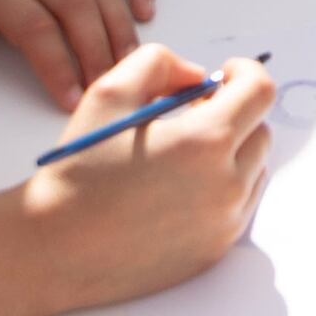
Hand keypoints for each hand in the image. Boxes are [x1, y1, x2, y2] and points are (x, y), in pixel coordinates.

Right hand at [13, 45, 277, 310]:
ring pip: (254, 170)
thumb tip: (199, 75)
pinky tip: (182, 187)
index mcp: (206, 142)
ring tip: (184, 154)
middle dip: (235, 114)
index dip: (245, 73)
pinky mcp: (215, 251)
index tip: (224, 75)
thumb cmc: (78, 171)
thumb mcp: (109, 92)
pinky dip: (224, 188)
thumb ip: (161, 64)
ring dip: (233, 152)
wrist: (54, 248)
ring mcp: (224, 224)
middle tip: (194, 114)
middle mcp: (226, 185)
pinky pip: (240, 207)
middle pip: (261, 131)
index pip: (260, 92)